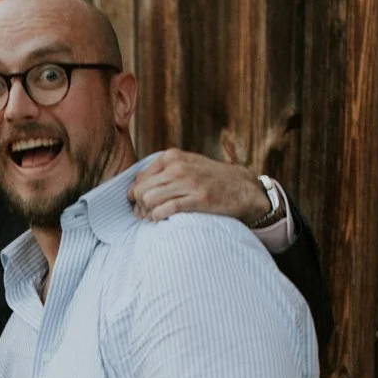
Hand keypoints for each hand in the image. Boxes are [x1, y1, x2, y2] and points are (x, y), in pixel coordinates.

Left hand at [128, 149, 269, 223]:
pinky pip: (167, 209)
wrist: (242, 187)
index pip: (139, 178)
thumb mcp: (186, 165)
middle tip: (145, 216)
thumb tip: (136, 189)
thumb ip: (163, 172)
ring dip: (148, 213)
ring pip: (149, 199)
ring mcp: (188, 182)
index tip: (140, 206)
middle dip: (139, 207)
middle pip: (141, 190)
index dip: (135, 195)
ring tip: (154, 219)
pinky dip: (159, 217)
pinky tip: (162, 220)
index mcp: (172, 157)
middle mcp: (178, 167)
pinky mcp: (198, 198)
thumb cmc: (210, 180)